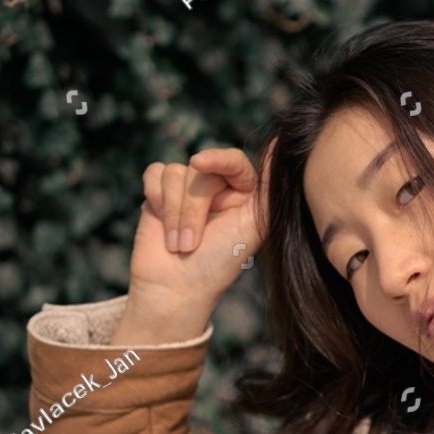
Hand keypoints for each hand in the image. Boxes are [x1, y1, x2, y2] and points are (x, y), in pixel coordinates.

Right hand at [118, 143, 273, 339]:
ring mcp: (187, 191)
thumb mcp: (252, 228)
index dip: (218, 158)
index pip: (234, 161)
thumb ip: (268, 189)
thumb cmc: (217, 265)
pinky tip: (160, 224)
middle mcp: (216, 188)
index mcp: (244, 194)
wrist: (175, 290)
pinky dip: (156, 198)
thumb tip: (278, 143)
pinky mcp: (159, 195)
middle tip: (191, 243)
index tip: (200, 163)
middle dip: (193, 207)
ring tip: (177, 244)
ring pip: (175, 172)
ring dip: (174, 212)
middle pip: (200, 169)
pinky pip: (154, 174)